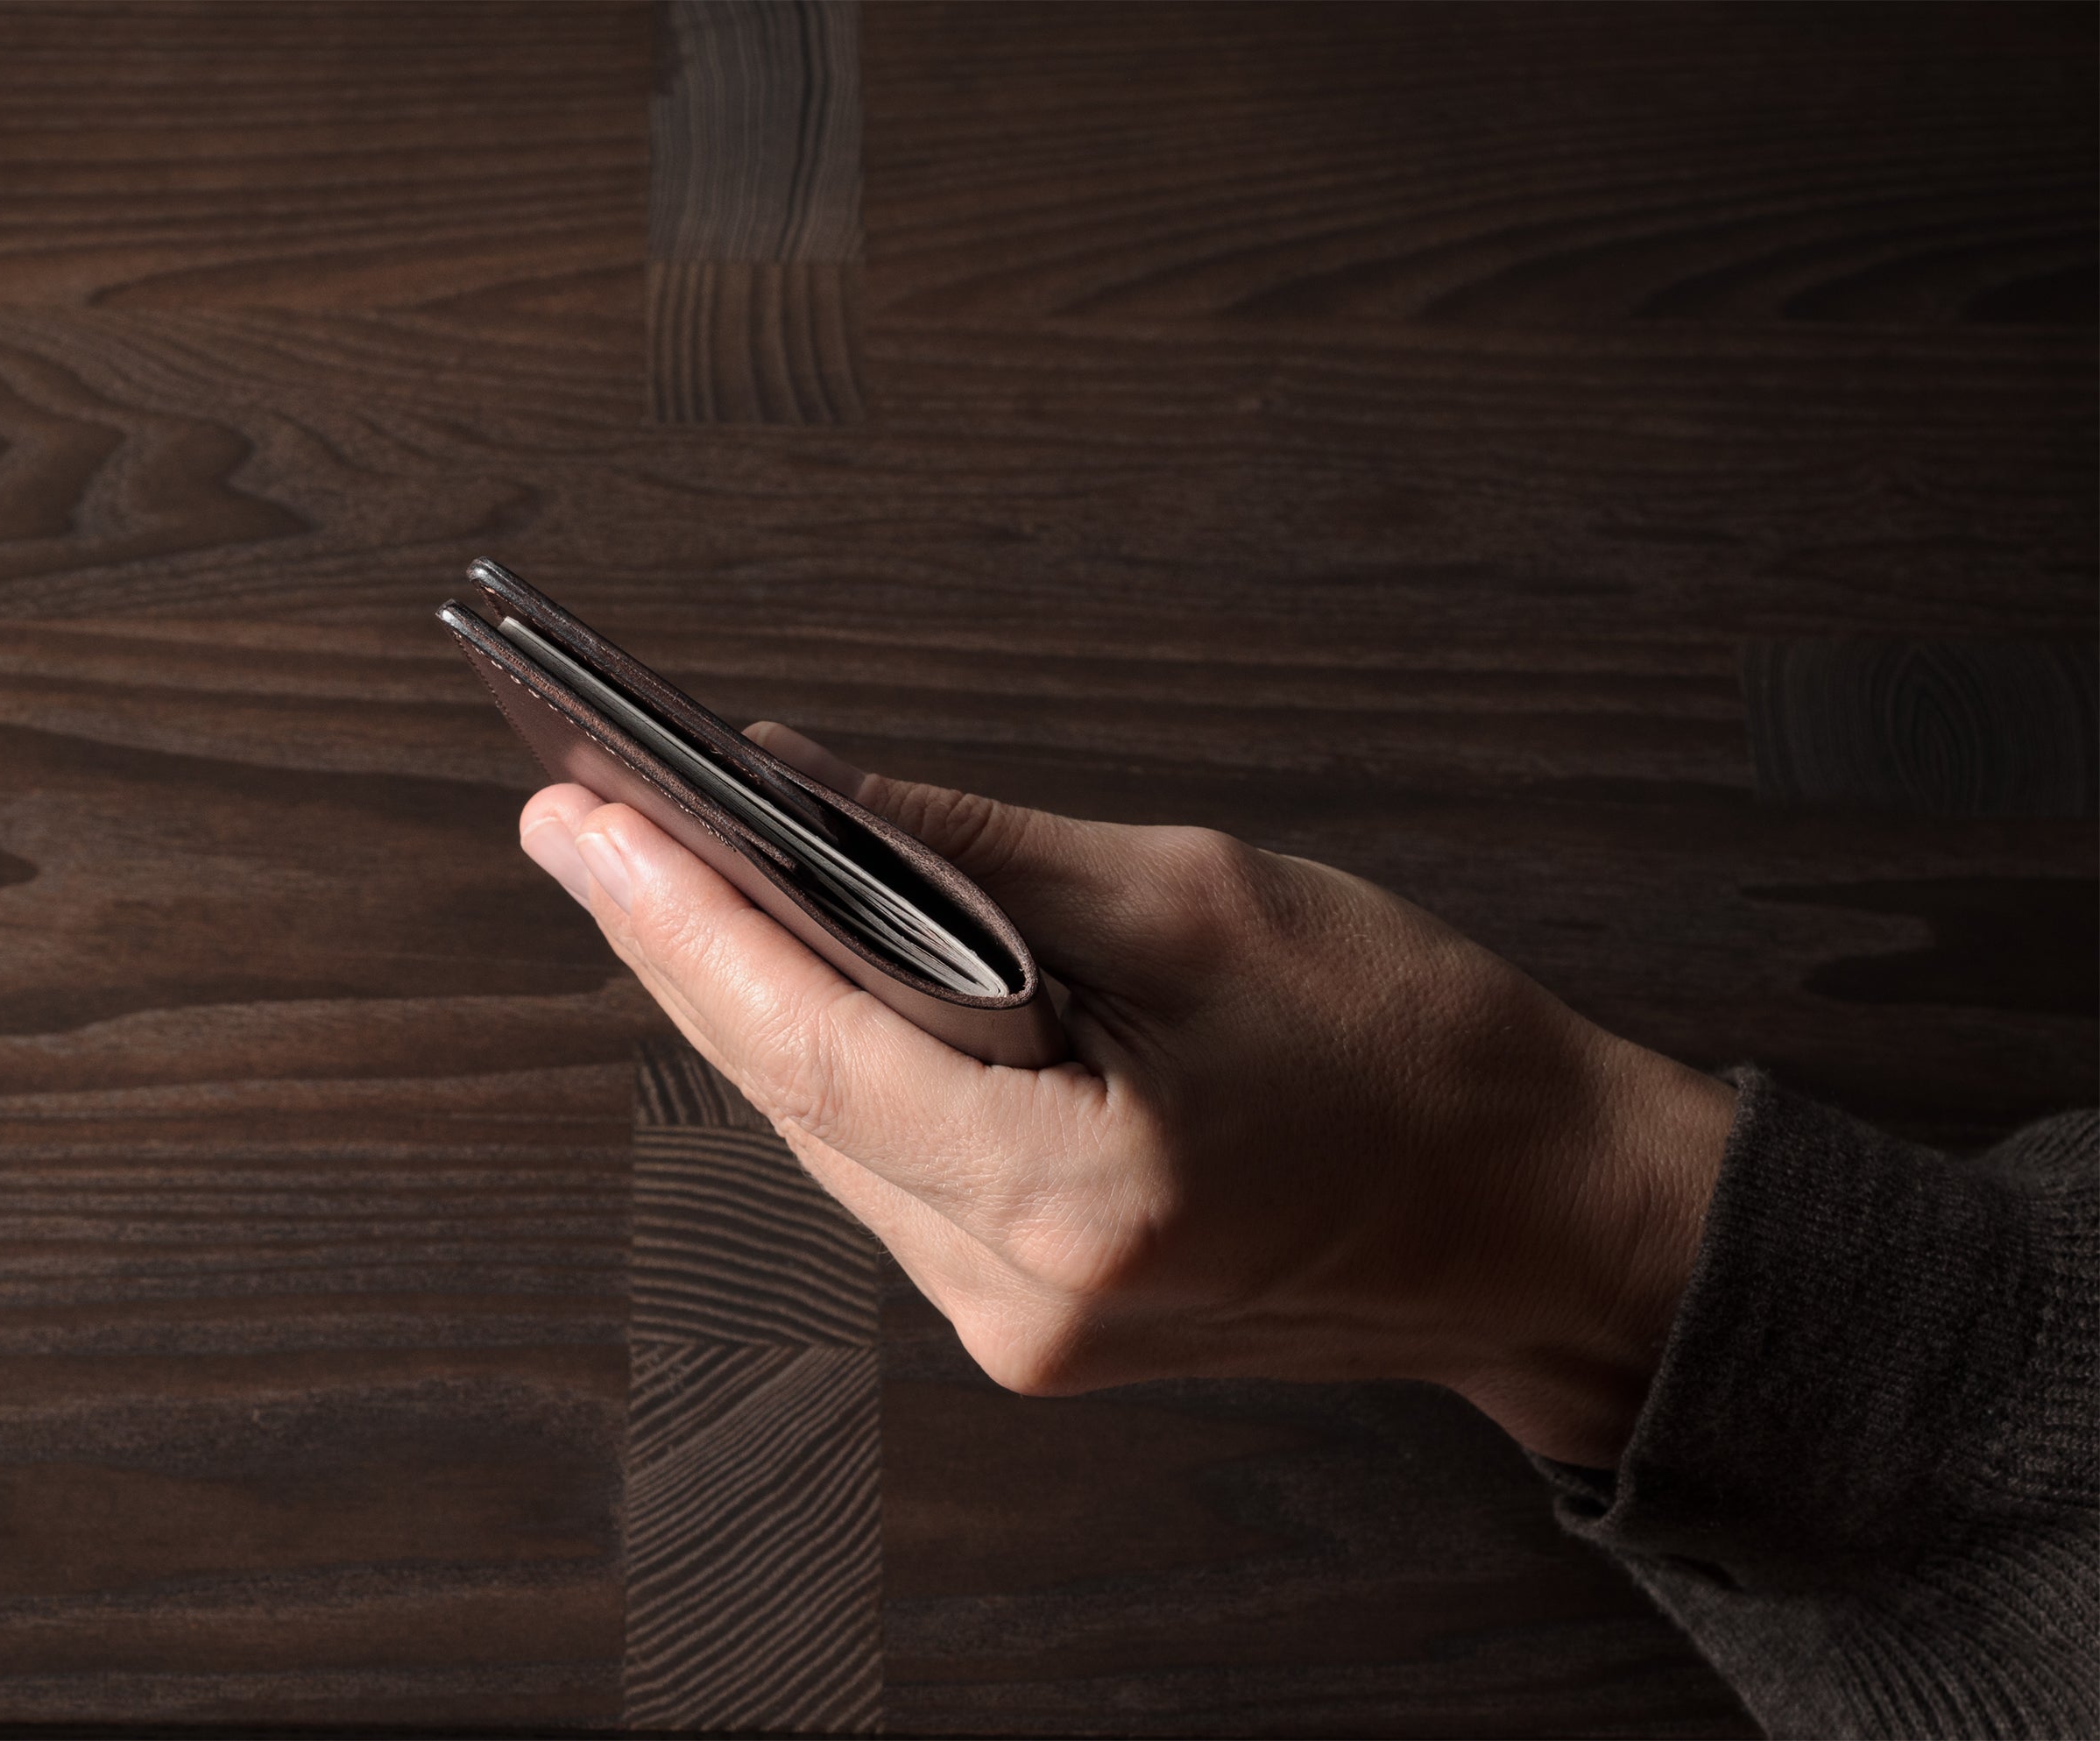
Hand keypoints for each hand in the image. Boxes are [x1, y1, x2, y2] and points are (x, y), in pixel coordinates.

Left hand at [519, 723, 1734, 1466]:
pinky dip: (840, 1065)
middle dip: (685, 947)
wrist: (1546, 1218)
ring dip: (753, 1005)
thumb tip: (795, 786)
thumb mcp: (1194, 900)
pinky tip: (796, 971)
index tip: (580, 815)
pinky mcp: (1033, 1321)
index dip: (680, 924)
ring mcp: (1021, 1328)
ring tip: (659, 870)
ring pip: (828, 1136)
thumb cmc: (1419, 1050)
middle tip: (585, 817)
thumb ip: (969, 852)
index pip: (813, 1049)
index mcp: (1079, 1195)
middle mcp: (1023, 1293)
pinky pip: (889, 1171)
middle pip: (794, 1098)